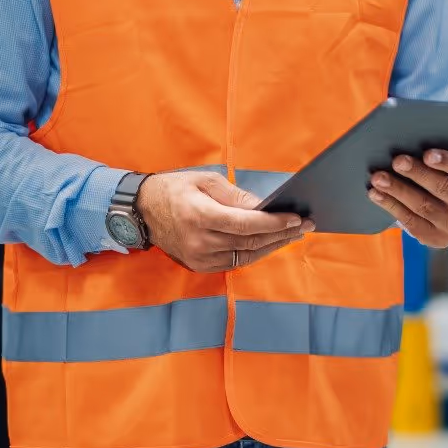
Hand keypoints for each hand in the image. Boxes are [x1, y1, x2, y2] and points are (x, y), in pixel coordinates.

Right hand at [136, 170, 313, 273]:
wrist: (142, 211)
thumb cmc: (174, 189)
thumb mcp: (205, 181)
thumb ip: (235, 196)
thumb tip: (263, 207)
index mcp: (200, 216)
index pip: (247, 224)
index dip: (274, 223)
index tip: (296, 219)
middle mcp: (200, 242)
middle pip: (251, 242)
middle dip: (282, 234)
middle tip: (305, 227)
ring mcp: (200, 258)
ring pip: (246, 256)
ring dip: (272, 246)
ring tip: (293, 235)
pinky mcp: (200, 266)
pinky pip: (235, 262)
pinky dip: (254, 253)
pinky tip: (269, 243)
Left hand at [367, 150, 447, 248]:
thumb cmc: (447, 172)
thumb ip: (438, 154)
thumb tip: (408, 139)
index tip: (427, 154)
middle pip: (442, 187)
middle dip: (417, 173)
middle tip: (396, 161)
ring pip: (423, 205)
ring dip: (397, 190)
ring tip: (378, 177)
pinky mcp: (438, 238)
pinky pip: (411, 221)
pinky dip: (391, 205)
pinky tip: (376, 194)